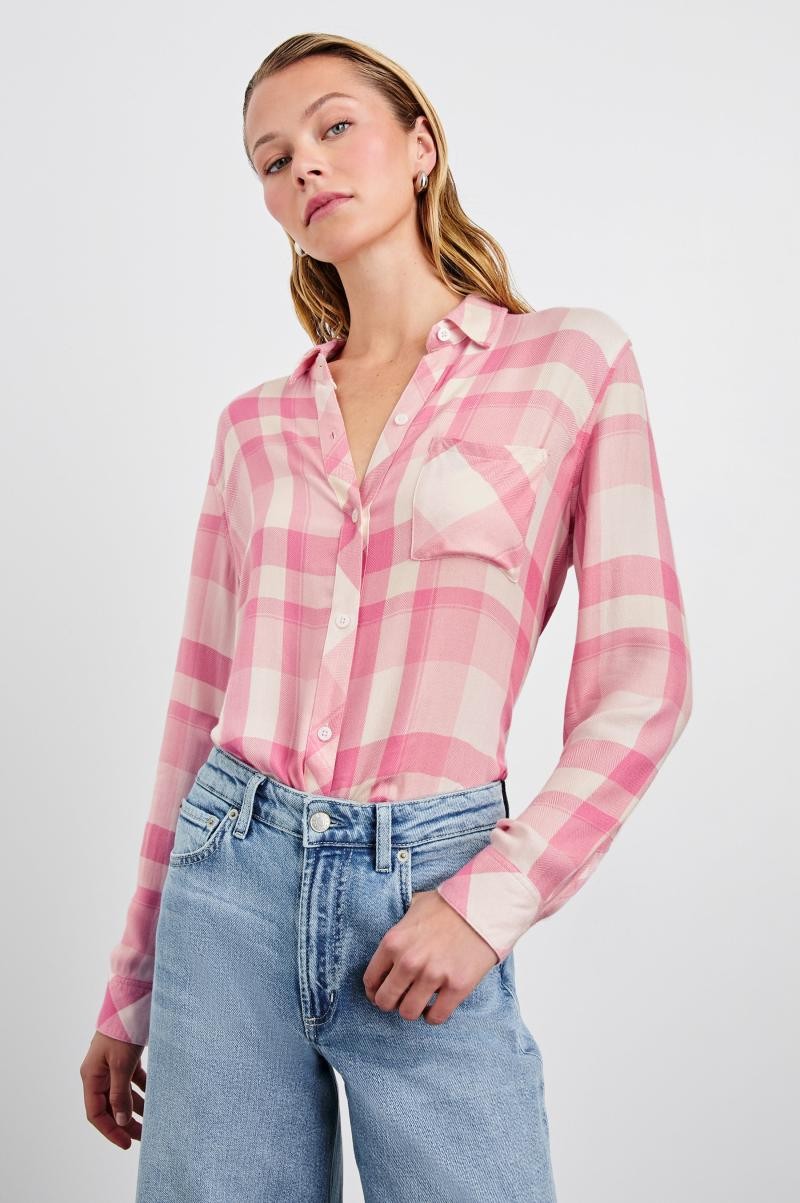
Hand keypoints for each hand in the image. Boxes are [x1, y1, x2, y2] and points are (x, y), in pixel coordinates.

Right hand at [80, 1031, 145, 1148]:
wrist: (132, 1002)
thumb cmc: (122, 1032)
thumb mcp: (121, 1065)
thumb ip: (120, 1094)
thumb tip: (121, 1121)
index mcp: (91, 1077)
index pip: (96, 1113)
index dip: (110, 1131)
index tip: (127, 1143)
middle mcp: (99, 1073)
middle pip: (110, 1106)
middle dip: (125, 1123)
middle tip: (144, 1137)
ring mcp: (111, 1066)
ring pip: (122, 1095)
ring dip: (136, 1108)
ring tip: (153, 1122)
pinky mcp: (124, 1059)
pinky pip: (132, 1081)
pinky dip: (142, 1090)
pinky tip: (156, 1098)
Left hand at [362, 889, 499, 1024]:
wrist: (483, 906)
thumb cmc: (448, 905)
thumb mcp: (413, 907)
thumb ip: (399, 928)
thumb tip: (393, 943)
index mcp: (393, 942)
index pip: (371, 980)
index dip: (374, 990)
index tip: (381, 992)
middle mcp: (409, 961)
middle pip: (385, 1001)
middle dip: (391, 1003)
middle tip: (401, 999)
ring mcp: (433, 975)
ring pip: (408, 1013)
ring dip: (412, 1010)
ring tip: (420, 1002)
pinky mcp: (457, 986)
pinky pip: (436, 1017)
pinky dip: (434, 1016)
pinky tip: (437, 1006)